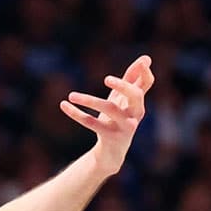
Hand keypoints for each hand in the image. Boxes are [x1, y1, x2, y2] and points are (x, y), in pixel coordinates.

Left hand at [59, 55, 154, 175]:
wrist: (112, 152)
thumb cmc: (118, 120)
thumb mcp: (123, 100)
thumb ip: (131, 80)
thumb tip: (146, 58)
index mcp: (138, 103)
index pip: (147, 84)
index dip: (145, 72)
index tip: (142, 61)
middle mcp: (135, 114)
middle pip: (135, 96)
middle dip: (123, 86)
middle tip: (106, 79)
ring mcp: (124, 127)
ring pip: (110, 110)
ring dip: (89, 100)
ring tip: (72, 95)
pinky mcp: (111, 137)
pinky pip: (92, 124)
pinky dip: (77, 114)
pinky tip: (63, 105)